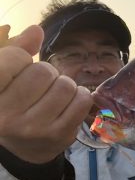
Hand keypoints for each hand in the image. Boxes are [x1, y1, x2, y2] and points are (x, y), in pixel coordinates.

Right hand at [0, 25, 92, 163]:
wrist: (24, 149)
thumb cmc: (13, 106)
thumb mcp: (5, 79)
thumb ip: (16, 51)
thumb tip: (36, 30)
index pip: (13, 60)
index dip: (20, 58)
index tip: (19, 68)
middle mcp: (7, 116)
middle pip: (43, 72)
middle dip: (46, 72)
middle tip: (40, 85)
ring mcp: (35, 128)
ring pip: (65, 85)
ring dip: (64, 84)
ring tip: (54, 94)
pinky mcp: (60, 135)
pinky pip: (82, 100)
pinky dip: (80, 95)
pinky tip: (69, 102)